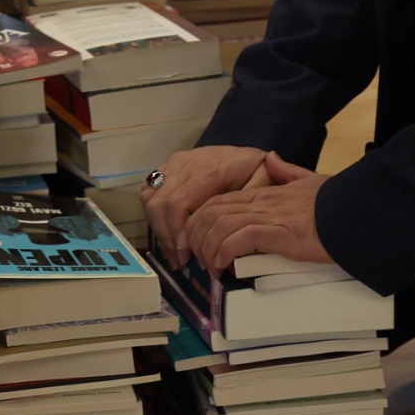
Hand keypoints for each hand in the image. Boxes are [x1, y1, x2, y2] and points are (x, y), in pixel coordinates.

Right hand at [141, 145, 267, 266]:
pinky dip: (154, 215)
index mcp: (209, 171)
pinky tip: (168, 233)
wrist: (246, 154)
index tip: (187, 257)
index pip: (177, 205)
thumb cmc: (255, 171)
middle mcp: (187, 164)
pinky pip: (149, 191)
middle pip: (159, 204)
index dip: (177, 234)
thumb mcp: (265, 184)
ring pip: (150, 198)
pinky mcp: (169, 166)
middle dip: (166, 237)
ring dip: (158, 228)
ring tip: (173, 251)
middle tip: (180, 260)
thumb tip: (241, 230)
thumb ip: (253, 206)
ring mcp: (175, 163)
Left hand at [183, 153, 332, 273]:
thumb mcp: (308, 180)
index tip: (194, 241)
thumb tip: (272, 158)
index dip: (199, 221)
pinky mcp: (277, 233)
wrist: (352, 213)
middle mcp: (260, 202)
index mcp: (263, 193)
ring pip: (219, 225)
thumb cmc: (333, 203)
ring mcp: (267, 216)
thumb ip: (286, 171)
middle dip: (195, 237)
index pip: (217, 201)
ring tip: (210, 267)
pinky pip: (239, 239)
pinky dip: (225, 252)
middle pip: (210, 212)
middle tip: (196, 259)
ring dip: (207, 249)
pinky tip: (224, 264)